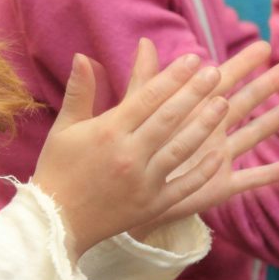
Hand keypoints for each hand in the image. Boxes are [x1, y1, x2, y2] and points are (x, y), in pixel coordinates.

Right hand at [33, 38, 229, 259]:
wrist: (54, 224)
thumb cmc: (58, 171)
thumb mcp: (64, 128)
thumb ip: (80, 91)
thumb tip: (83, 55)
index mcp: (108, 131)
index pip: (147, 97)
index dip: (172, 76)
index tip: (193, 59)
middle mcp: (128, 155)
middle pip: (168, 118)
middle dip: (194, 93)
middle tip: (216, 72)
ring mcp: (143, 182)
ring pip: (180, 149)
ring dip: (204, 125)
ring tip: (224, 104)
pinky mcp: (152, 206)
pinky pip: (183, 186)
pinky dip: (203, 171)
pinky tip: (221, 155)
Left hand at [137, 41, 278, 229]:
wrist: (128, 191)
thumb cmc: (133, 148)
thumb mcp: (137, 113)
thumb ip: (146, 81)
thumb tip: (144, 41)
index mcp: (192, 110)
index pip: (223, 81)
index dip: (243, 64)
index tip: (265, 46)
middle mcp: (211, 129)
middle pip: (246, 102)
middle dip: (269, 85)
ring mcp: (219, 156)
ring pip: (254, 134)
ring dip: (277, 119)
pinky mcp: (220, 185)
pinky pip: (250, 179)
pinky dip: (270, 174)